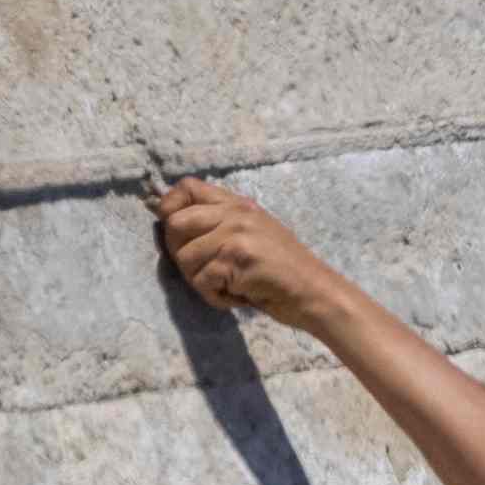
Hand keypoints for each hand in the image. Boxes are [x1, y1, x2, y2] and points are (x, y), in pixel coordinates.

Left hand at [150, 179, 358, 340]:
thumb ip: (221, 222)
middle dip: (179, 253)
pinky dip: (215, 297)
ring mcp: (235, 234)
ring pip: (185, 258)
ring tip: (227, 287)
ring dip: (200, 282)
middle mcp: (234, 213)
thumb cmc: (283, 271)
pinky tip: (237, 297)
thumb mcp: (254, 233)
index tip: (176, 233)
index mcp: (237, 204)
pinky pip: (202, 281)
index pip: (187, 187)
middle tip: (203, 272)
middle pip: (175, 223)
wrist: (315, 292)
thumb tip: (173, 222)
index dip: (169, 208)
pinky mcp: (236, 259)